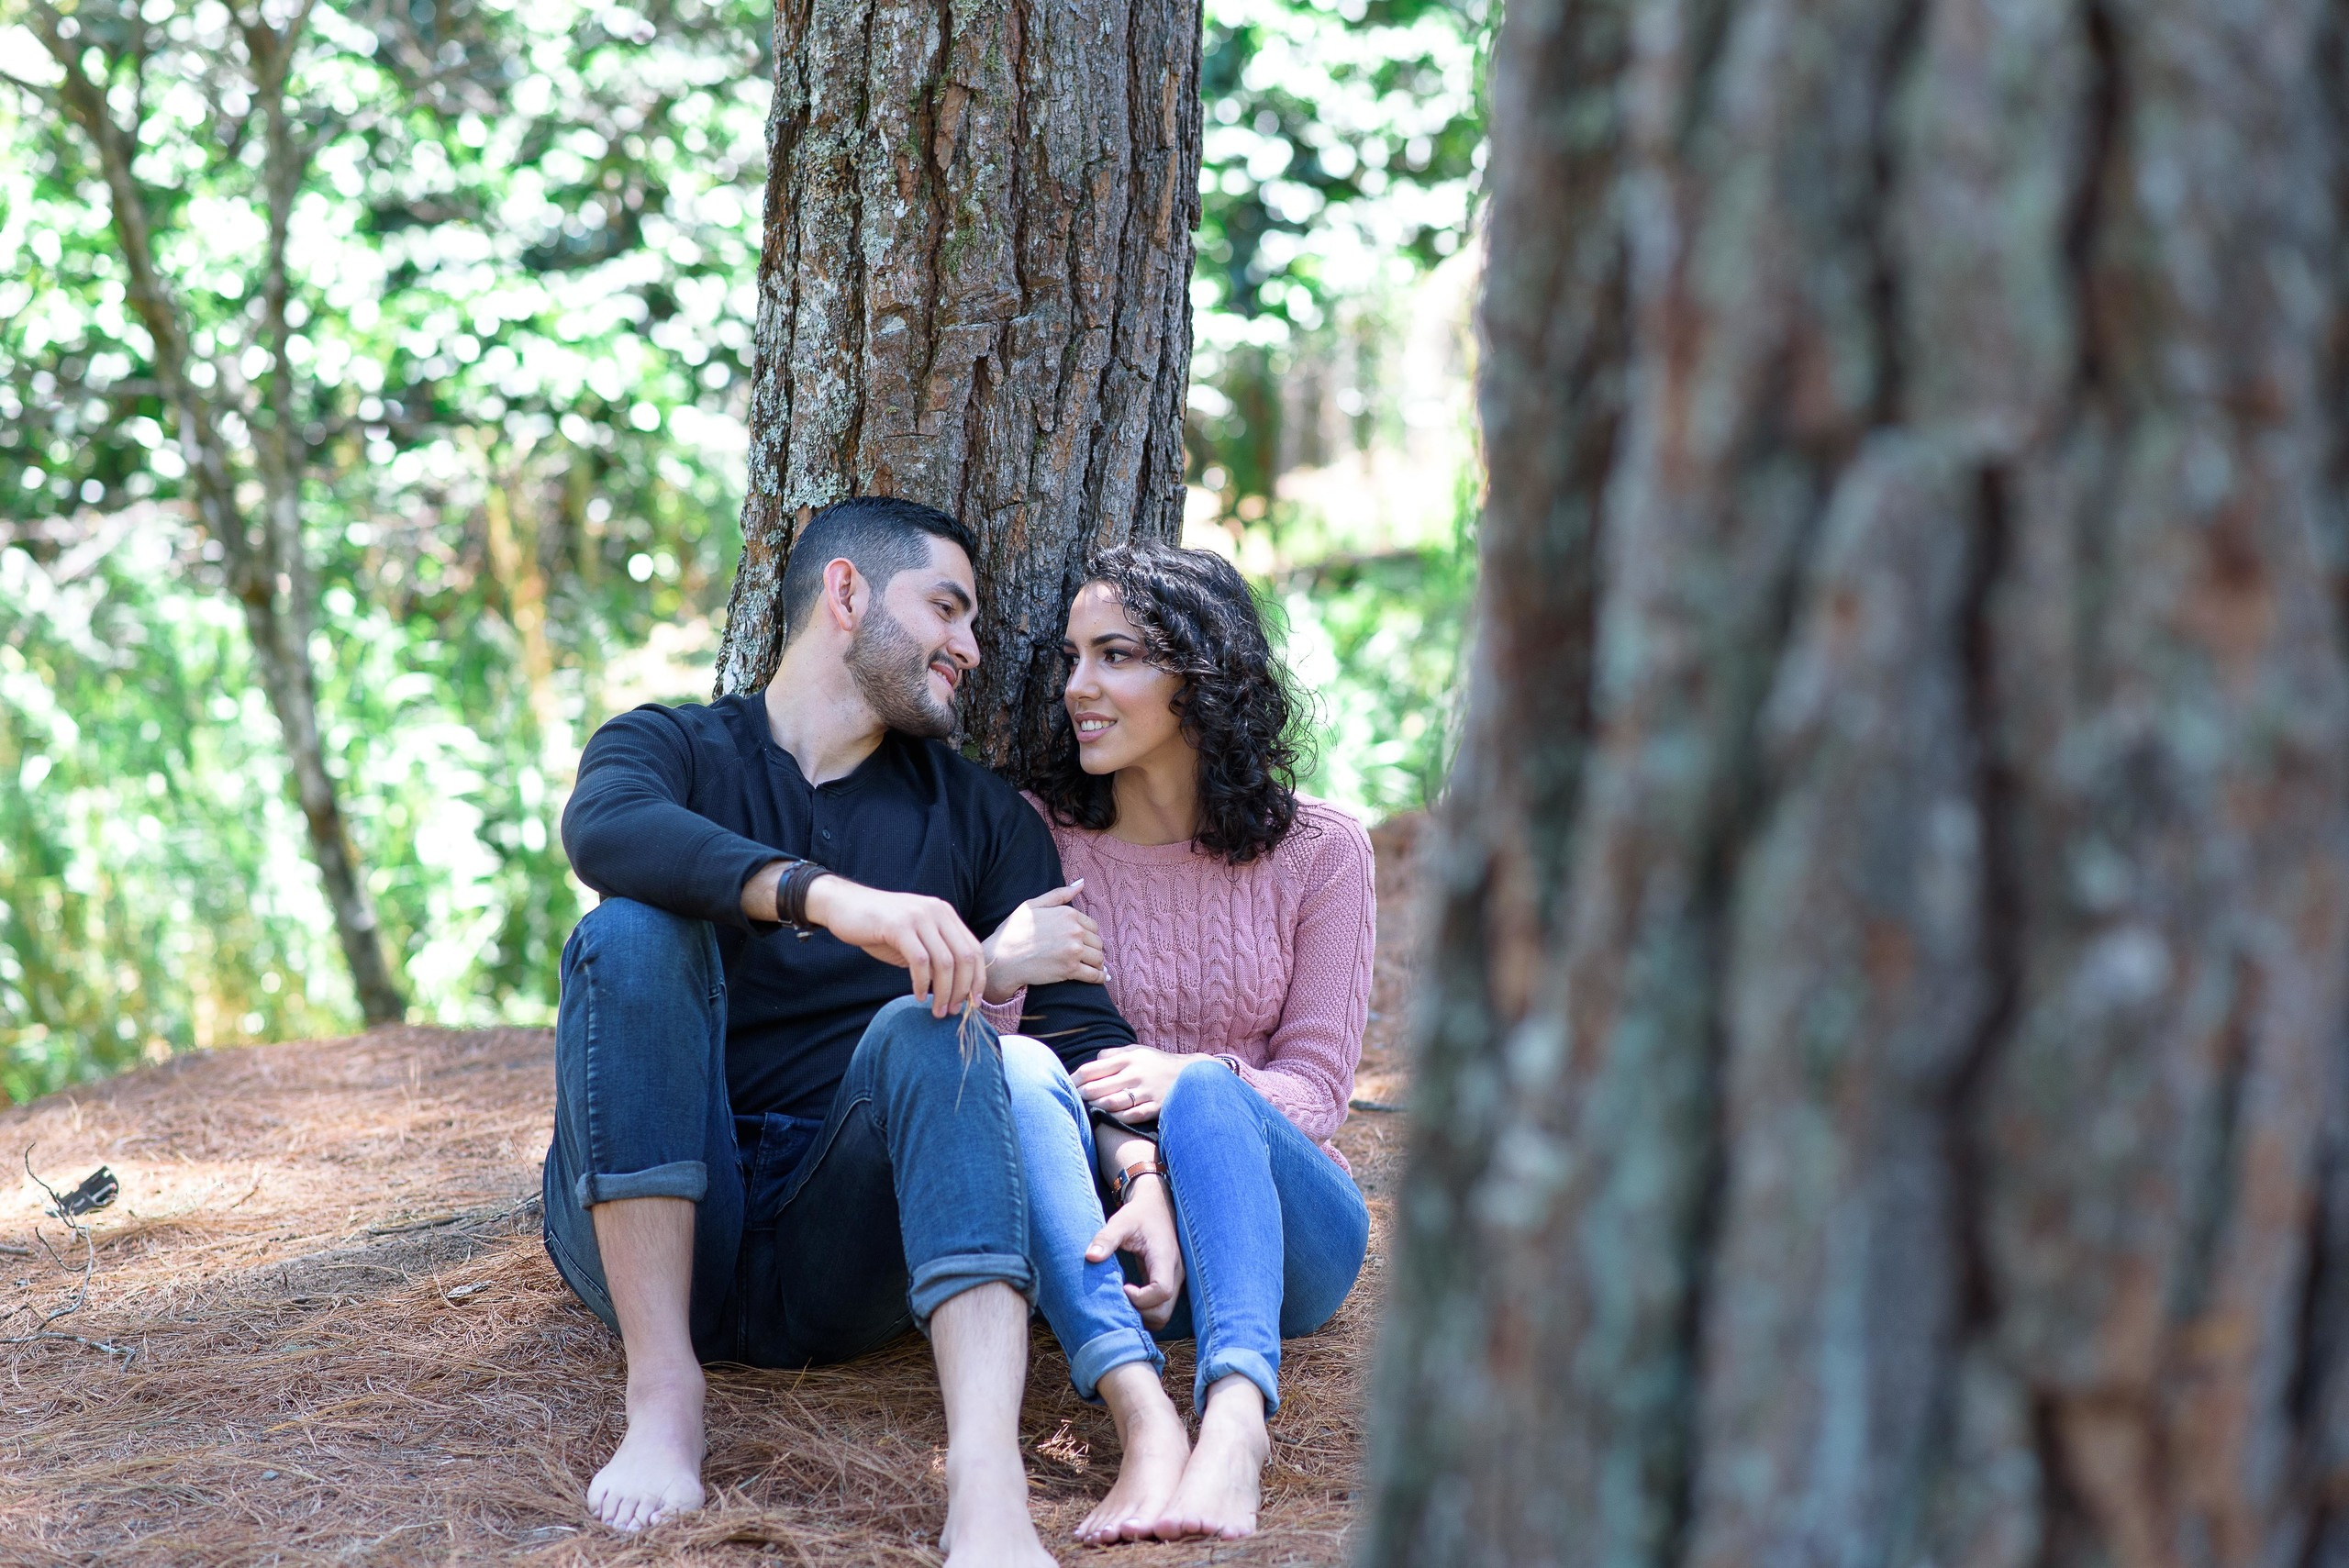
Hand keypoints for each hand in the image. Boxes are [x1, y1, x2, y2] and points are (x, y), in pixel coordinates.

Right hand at [801, 875, 986, 1017]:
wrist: (844, 906)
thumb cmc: (879, 928)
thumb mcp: (915, 938)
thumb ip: (935, 954)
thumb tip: (956, 989)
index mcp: (945, 914)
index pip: (974, 949)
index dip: (978, 979)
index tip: (974, 1003)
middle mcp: (937, 912)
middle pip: (965, 957)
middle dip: (963, 989)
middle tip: (954, 1011)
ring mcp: (919, 917)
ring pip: (944, 962)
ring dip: (944, 992)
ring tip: (937, 1011)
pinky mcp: (899, 926)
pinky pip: (920, 961)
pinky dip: (922, 984)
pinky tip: (918, 996)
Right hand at [980, 881, 1105, 1001]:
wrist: (1001, 959)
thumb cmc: (1013, 931)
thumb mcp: (1032, 905)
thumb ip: (1059, 894)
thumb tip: (1081, 883)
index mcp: (1067, 914)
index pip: (1092, 925)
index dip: (1088, 935)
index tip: (1081, 942)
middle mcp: (1074, 931)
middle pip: (1097, 942)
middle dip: (1092, 949)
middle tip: (1084, 955)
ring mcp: (1073, 951)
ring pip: (1098, 958)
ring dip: (1097, 963)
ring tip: (1091, 966)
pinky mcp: (1070, 970)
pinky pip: (1095, 975)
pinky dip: (1100, 978)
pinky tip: (1101, 978)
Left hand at [1072, 1045, 1190, 1123]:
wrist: (1191, 1075)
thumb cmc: (1156, 1063)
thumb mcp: (1137, 1051)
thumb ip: (1113, 1054)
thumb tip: (1092, 1061)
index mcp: (1127, 1058)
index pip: (1091, 1069)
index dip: (1074, 1079)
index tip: (1066, 1086)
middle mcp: (1135, 1074)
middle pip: (1097, 1088)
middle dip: (1081, 1096)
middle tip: (1073, 1101)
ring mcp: (1145, 1092)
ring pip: (1111, 1103)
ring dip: (1096, 1108)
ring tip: (1089, 1109)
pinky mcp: (1155, 1107)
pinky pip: (1129, 1116)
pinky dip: (1116, 1118)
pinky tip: (1109, 1118)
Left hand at [1086, 1174, 1181, 1328]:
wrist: (1156, 1206)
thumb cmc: (1138, 1214)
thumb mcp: (1121, 1221)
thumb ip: (1106, 1238)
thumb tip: (1090, 1256)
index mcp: (1165, 1257)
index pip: (1162, 1291)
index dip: (1140, 1297)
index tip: (1123, 1287)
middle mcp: (1176, 1272)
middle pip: (1164, 1311)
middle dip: (1140, 1312)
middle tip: (1120, 1296)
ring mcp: (1175, 1280)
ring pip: (1163, 1313)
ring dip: (1142, 1314)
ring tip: (1123, 1297)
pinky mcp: (1168, 1283)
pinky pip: (1160, 1307)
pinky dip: (1145, 1309)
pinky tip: (1129, 1296)